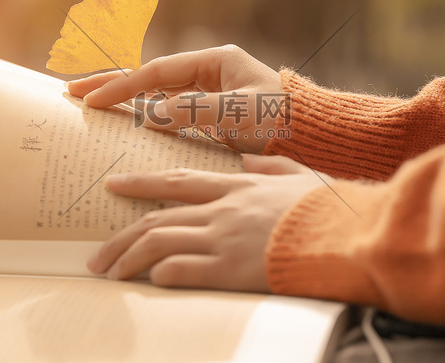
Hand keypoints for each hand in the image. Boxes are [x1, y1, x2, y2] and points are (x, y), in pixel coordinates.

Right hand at [67, 45, 282, 152]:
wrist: (313, 136)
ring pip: (155, 94)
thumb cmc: (283, 120)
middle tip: (71, 90)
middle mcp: (207, 72)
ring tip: (88, 103)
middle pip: (149, 76)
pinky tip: (124, 124)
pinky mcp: (210, 114)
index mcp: (215, 61)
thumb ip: (194, 112)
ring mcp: (208, 92)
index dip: (122, 86)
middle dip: (111, 83)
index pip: (157, 71)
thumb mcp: (239, 114)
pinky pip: (169, 113)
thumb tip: (149, 115)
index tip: (91, 99)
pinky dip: (144, 117)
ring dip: (124, 99)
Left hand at [87, 154, 330, 291]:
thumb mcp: (300, 176)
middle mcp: (222, 210)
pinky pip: (182, 270)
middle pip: (157, 216)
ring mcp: (224, 238)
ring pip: (159, 242)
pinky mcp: (231, 268)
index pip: (177, 180)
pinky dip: (160, 275)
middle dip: (122, 235)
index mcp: (236, 187)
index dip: (141, 183)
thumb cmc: (328, 208)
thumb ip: (270, 167)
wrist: (346, 233)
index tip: (113, 184)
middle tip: (97, 254)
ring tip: (109, 273)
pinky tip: (148, 282)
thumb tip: (249, 162)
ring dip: (129, 258)